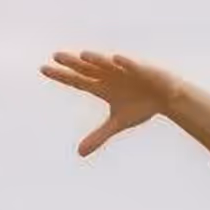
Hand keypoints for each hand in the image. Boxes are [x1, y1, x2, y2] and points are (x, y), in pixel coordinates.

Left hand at [38, 49, 188, 156]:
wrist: (166, 97)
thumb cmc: (139, 106)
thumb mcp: (118, 123)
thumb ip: (98, 136)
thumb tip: (79, 153)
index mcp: (101, 87)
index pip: (77, 80)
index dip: (61, 76)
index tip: (43, 69)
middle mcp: (109, 76)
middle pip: (88, 69)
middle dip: (73, 63)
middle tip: (56, 56)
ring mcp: (125, 71)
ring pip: (108, 65)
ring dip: (97, 60)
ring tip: (83, 55)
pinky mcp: (143, 70)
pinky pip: (132, 66)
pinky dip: (125, 63)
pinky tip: (116, 59)